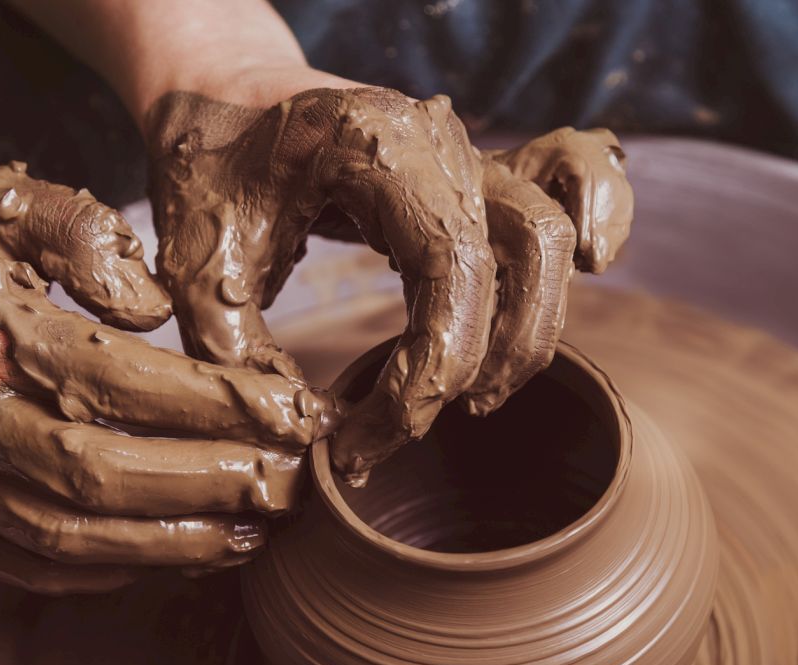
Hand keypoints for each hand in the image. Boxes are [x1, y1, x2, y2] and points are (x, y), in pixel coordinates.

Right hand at [0, 163, 339, 593]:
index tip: (290, 413)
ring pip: (76, 538)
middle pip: (109, 473)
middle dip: (213, 484)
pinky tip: (174, 561)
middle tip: (291, 487)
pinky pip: (34, 568)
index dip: (217, 404)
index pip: (125, 381)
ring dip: (174, 545)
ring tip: (252, 537)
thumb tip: (154, 308)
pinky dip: (111, 574)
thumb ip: (80, 232)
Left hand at [146, 86, 631, 485]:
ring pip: (553, 230)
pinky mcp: (473, 171)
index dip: (424, 375)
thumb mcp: (198, 256)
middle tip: (412, 428)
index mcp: (380, 149)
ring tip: (480, 396)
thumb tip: (301, 429)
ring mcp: (467, 152)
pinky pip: (567, 175)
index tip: (361, 439)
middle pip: (526, 254)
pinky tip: (596, 262)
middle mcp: (443, 143)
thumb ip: (235, 346)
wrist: (222, 92)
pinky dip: (598, 209)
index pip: (451, 274)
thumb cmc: (211, 163)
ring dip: (536, 324)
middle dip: (484, 362)